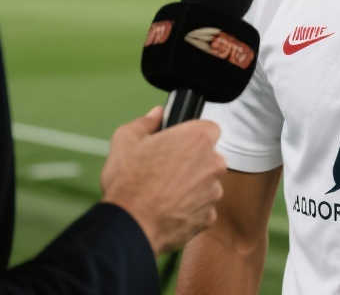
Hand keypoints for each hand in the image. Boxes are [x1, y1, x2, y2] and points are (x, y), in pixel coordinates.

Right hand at [100, 107, 226, 254]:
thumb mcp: (126, 139)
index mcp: (199, 138)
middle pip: (209, 158)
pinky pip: (201, 208)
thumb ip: (146, 122)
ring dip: (191, 187)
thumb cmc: (129, 181)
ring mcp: (213, 192)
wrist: (130, 225)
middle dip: (192, 162)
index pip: (209, 129)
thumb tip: (156, 114)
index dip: (193, 136)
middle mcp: (213, 163)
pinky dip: (189, 210)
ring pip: (206, 184)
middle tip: (166, 170)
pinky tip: (168, 210)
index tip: (178, 144)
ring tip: (163, 193)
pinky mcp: (209, 217)